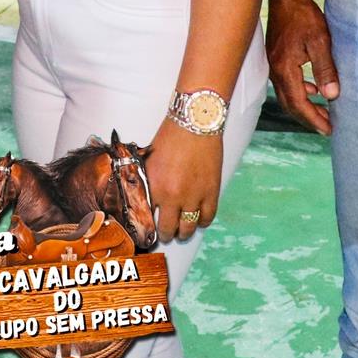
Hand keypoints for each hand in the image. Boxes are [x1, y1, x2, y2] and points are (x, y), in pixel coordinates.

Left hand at [146, 118, 222, 243]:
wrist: (195, 123)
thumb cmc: (170, 136)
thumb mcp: (150, 160)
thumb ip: (149, 181)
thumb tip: (145, 196)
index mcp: (154, 187)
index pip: (148, 218)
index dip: (148, 227)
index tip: (149, 231)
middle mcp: (172, 196)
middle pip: (168, 228)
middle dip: (167, 234)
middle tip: (167, 234)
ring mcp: (193, 196)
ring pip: (188, 227)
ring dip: (184, 232)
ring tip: (182, 232)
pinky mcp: (211, 192)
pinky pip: (207, 217)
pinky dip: (203, 222)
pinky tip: (199, 221)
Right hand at [265, 0, 339, 134]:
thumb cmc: (303, 16)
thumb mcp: (320, 41)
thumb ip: (325, 69)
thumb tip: (332, 95)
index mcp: (285, 69)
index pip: (299, 103)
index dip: (314, 119)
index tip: (329, 130)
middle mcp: (275, 70)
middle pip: (290, 104)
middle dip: (309, 118)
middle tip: (327, 127)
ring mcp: (273, 64)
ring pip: (287, 95)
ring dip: (305, 106)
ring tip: (323, 112)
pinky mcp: (276, 58)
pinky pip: (286, 84)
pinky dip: (300, 92)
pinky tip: (312, 89)